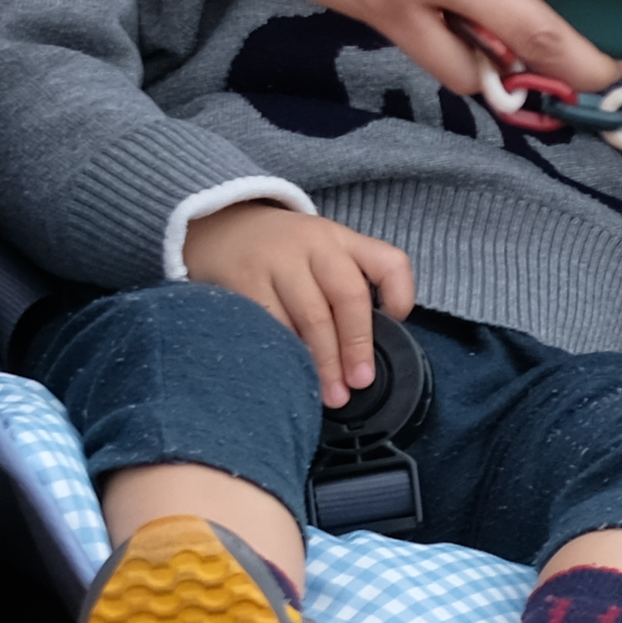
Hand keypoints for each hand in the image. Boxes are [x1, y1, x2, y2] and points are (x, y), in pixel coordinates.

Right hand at [186, 199, 416, 400]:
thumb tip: (364, 353)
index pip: (388, 261)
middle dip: (356, 344)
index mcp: (342, 241)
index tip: (396, 325)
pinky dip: (286, 353)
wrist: (221, 228)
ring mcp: (278, 261)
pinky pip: (272, 324)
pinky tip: (291, 375)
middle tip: (359, 382)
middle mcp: (315, 245)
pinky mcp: (245, 280)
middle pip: (348, 295)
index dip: (400, 296)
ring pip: (310, 316)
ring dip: (322, 361)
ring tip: (329, 394)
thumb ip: (348, 287)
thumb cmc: (284, 254)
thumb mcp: (322, 252)